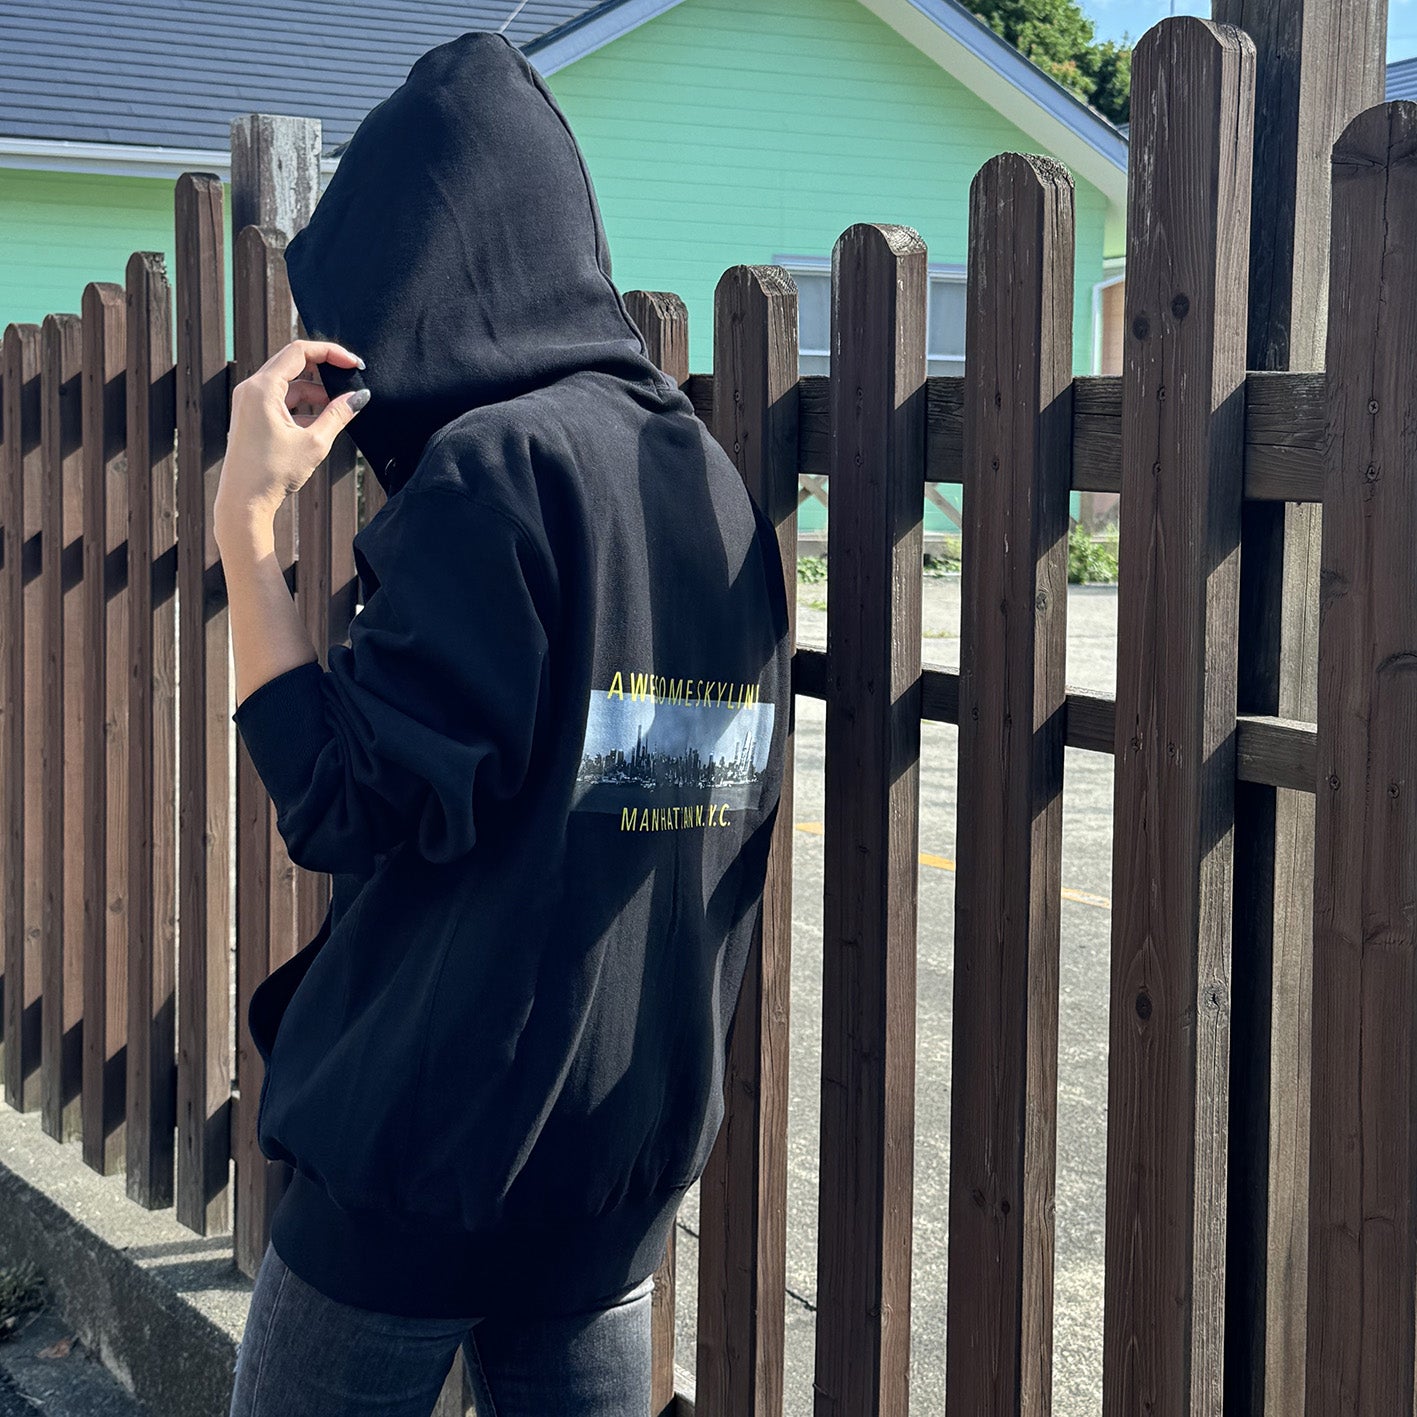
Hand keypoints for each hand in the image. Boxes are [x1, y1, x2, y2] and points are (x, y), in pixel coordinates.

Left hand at [215, 338, 368, 538]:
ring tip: (338, 407)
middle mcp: (251, 388)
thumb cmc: (272, 473)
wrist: (243, 501)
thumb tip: (359, 397)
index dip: (331, 353)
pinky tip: (321, 421)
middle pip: (293, 362)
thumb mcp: (314, 442)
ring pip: (288, 382)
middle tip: (350, 379)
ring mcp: (249, 401)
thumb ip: (338, 415)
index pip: (300, 352)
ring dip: (315, 390)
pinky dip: (302, 405)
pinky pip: (281, 399)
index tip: (354, 364)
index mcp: (262, 388)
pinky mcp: (252, 415)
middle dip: (324, 370)